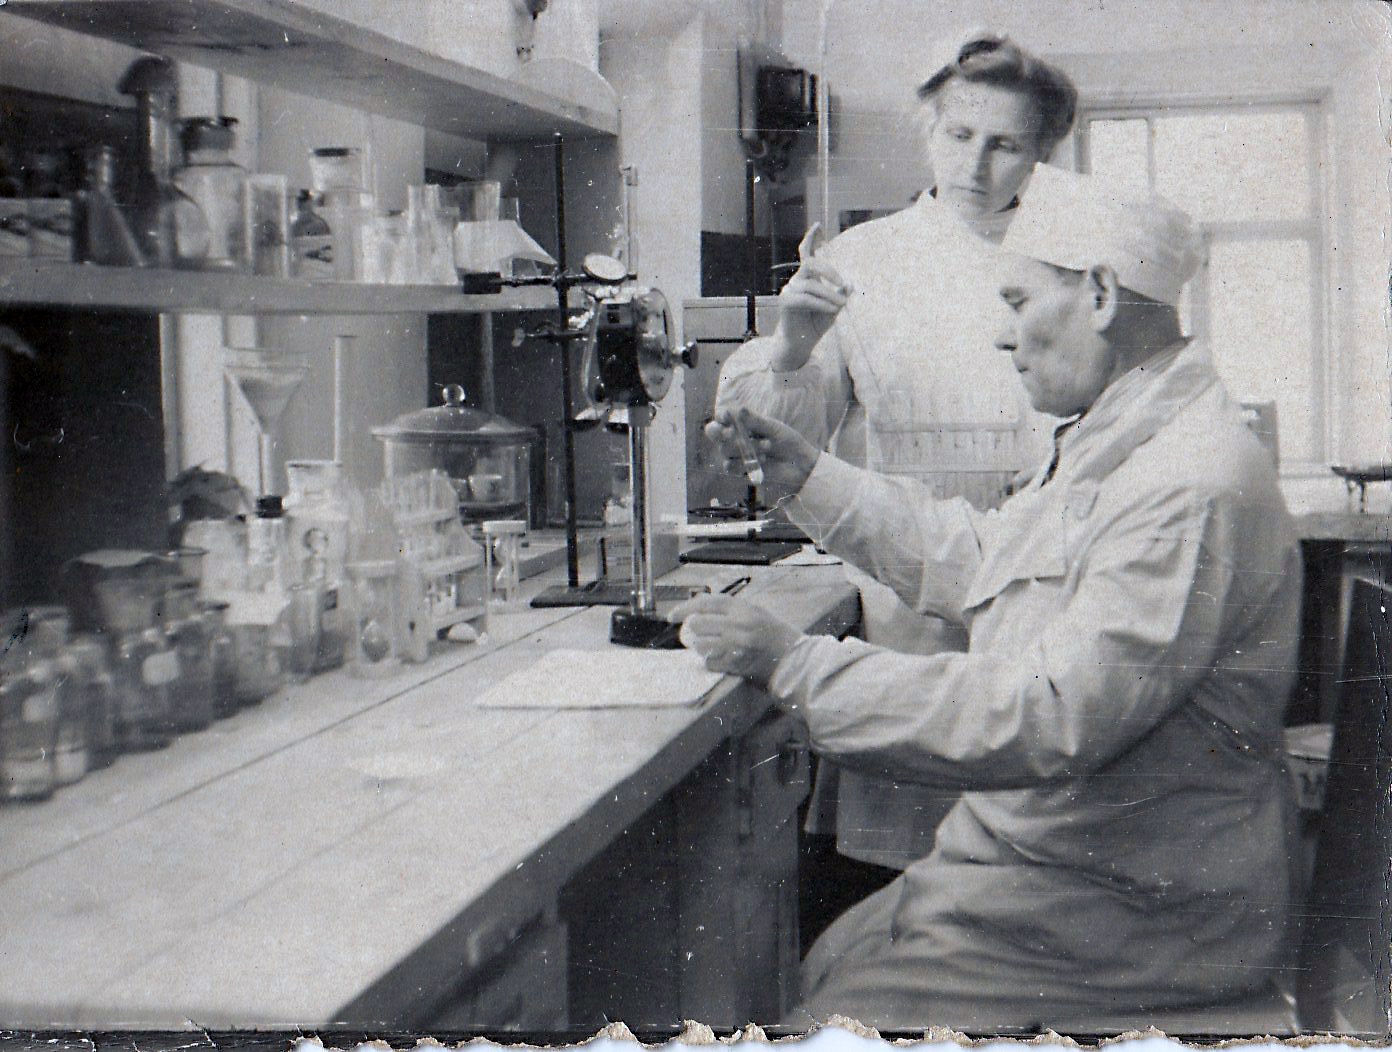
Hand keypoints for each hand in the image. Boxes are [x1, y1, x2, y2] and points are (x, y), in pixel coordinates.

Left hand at [669, 593, 804, 688]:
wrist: (794, 660)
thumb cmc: (774, 635)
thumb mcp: (754, 612)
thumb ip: (729, 610)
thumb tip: (698, 611)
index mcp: (743, 608)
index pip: (706, 602)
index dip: (685, 607)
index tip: (672, 616)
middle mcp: (739, 624)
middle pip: (699, 623)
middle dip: (692, 630)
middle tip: (691, 635)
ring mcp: (737, 645)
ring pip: (701, 645)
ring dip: (700, 647)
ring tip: (710, 648)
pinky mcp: (737, 664)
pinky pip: (710, 662)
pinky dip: (711, 662)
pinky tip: (720, 660)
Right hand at [703, 407, 819, 500]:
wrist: (798, 465)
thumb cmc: (786, 441)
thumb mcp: (774, 428)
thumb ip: (756, 421)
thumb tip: (741, 409)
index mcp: (740, 423)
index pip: (720, 417)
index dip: (721, 417)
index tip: (728, 417)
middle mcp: (732, 438)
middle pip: (714, 433)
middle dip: (725, 433)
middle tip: (733, 433)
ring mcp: (734, 454)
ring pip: (724, 451)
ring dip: (745, 448)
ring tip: (767, 446)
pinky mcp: (738, 470)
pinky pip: (731, 467)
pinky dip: (747, 463)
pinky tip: (762, 461)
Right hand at [768, 224, 850, 371]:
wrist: (801, 344)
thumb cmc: (816, 324)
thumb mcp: (834, 307)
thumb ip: (841, 294)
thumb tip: (851, 284)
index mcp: (807, 278)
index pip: (806, 253)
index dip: (811, 238)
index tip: (819, 225)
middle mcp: (797, 281)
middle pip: (811, 264)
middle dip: (829, 270)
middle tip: (842, 283)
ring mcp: (789, 290)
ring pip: (811, 285)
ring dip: (829, 295)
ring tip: (841, 305)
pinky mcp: (786, 303)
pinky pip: (805, 298)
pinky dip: (821, 304)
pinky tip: (832, 310)